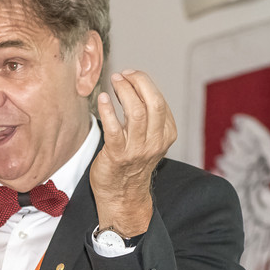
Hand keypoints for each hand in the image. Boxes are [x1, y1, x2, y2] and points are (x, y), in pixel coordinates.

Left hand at [91, 70, 176, 236]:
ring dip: (124, 91)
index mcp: (166, 134)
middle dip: (138, 82)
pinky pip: (114, 129)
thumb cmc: (132, 162)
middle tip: (123, 75)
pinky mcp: (118, 155)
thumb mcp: (150, 138)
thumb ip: (149, 116)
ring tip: (114, 82)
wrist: (122, 194)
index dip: (144, 83)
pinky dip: (108, 111)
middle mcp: (155, 141)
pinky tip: (103, 99)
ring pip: (136, 112)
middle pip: (153, 102)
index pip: (160, 101)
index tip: (130, 75)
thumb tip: (136, 84)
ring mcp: (137, 149)